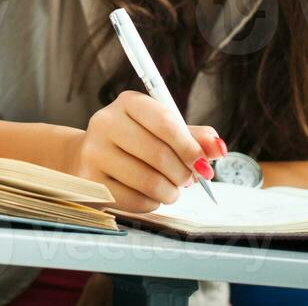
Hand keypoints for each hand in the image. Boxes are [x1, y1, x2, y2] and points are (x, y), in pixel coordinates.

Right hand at [64, 90, 225, 211]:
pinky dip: (152, 203)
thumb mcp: (162, 131)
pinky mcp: (90, 181)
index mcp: (128, 103)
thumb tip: (219, 148)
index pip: (165, 122)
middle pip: (159, 154)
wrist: (89, 155)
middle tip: (189, 179)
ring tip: (171, 189)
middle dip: (183, 174)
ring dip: (170, 192)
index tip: (203, 164)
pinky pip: (135, 201)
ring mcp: (94, 152)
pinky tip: (149, 195)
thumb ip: (192, 137)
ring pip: (149, 181)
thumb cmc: (134, 142)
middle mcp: (105, 123)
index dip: (190, 147)